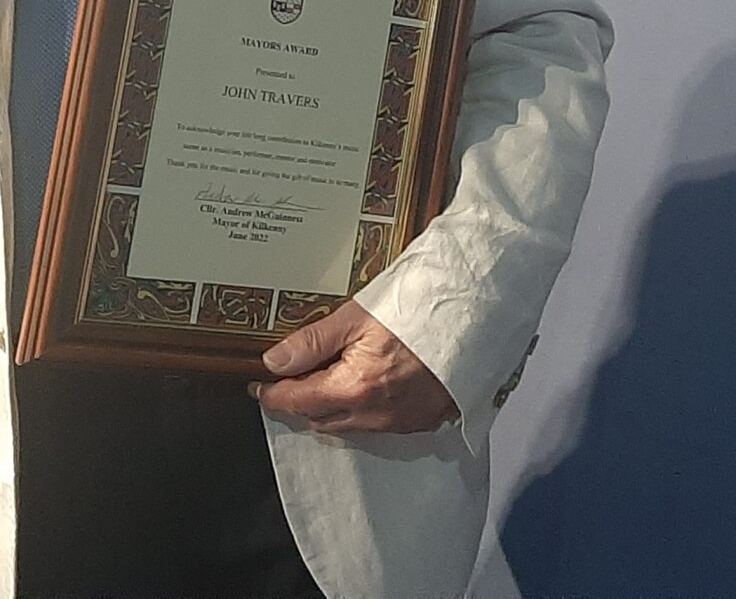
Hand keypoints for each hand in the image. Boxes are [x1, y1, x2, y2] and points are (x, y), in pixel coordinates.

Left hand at [250, 299, 459, 433]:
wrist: (477, 318)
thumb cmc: (420, 310)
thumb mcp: (358, 316)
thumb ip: (313, 342)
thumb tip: (274, 361)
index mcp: (353, 388)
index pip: (297, 401)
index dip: (272, 395)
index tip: (258, 387)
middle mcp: (374, 414)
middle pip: (320, 418)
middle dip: (300, 401)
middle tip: (290, 377)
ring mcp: (400, 422)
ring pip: (348, 425)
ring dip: (330, 408)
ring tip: (326, 378)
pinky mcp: (422, 421)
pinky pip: (377, 425)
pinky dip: (361, 411)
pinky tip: (365, 386)